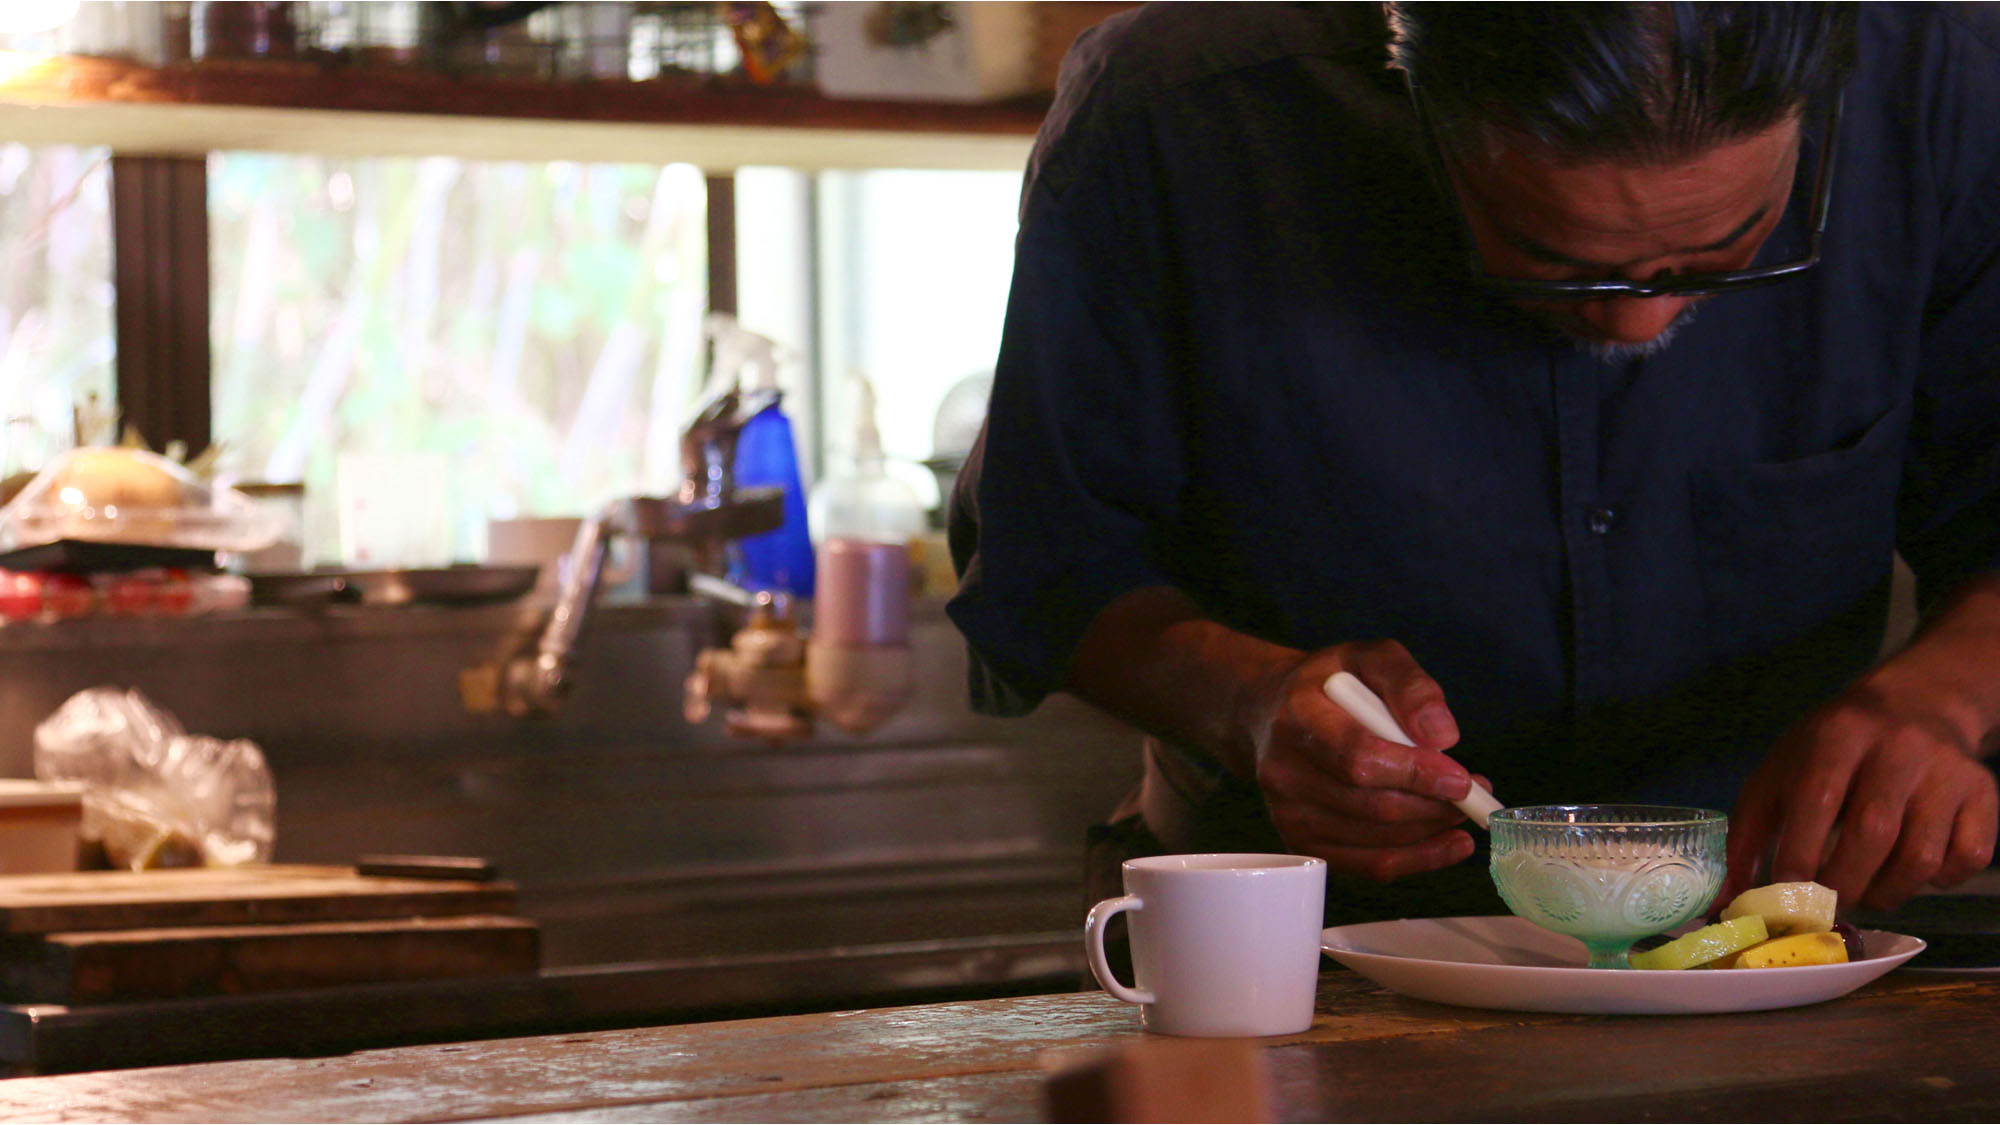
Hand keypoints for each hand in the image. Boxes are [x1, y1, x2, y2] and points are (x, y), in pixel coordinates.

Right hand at [1251, 639, 1485, 882]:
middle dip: (1433, 806)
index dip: (1414, 774)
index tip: (1461, 779)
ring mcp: (1287, 813)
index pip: (1357, 758)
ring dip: (1430, 832)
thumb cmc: (1330, 685)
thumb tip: (1441, 736)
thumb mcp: (1370, 658)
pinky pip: (1366, 865)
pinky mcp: (1300, 842)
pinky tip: (1443, 844)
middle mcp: (1283, 772)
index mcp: (1297, 718)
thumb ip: (1409, 685)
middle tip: (1473, 794)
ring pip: (1374, 841)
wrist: (1271, 711)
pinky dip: (1414, 860)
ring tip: (1460, 811)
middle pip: (1370, 806)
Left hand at [1724, 668, 1998, 913]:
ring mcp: (1947, 771)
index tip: (1784, 893)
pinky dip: (1939, 881)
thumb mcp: (1780, 771)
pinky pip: (1968, 858)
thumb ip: (1749, 834)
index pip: (1817, 801)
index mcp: (1839, 734)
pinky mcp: (1983, 794)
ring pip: (1921, 855)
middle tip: (1826, 905)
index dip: (1798, 855)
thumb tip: (1727, 902)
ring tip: (1864, 895)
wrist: (1915, 706)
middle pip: (1872, 833)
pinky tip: (1911, 874)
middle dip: (1842, 884)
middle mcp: (1899, 747)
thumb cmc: (1830, 750)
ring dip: (1887, 893)